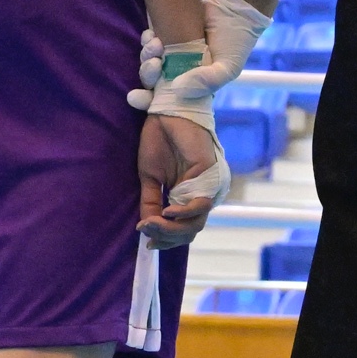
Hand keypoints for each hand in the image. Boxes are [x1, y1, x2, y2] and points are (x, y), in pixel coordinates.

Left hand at [129, 0, 270, 112]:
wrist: (236, 8)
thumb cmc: (235, 43)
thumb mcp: (228, 68)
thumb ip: (207, 82)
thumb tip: (177, 88)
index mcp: (191, 85)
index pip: (162, 99)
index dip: (146, 100)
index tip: (134, 97)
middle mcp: (179, 71)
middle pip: (151, 79)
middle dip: (147, 73)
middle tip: (154, 63)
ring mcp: (172, 52)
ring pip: (149, 59)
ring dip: (146, 54)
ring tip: (156, 43)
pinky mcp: (168, 32)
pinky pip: (150, 40)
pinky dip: (147, 39)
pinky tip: (152, 34)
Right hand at [139, 114, 221, 247]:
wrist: (166, 114)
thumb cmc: (159, 141)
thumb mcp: (149, 178)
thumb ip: (151, 203)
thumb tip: (146, 230)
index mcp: (186, 195)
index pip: (183, 229)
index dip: (166, 240)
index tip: (147, 243)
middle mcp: (200, 194)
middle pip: (190, 230)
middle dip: (166, 237)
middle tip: (146, 232)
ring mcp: (207, 187)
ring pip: (196, 223)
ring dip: (172, 229)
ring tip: (152, 222)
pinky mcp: (210, 176)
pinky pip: (201, 204)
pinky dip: (184, 213)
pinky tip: (167, 211)